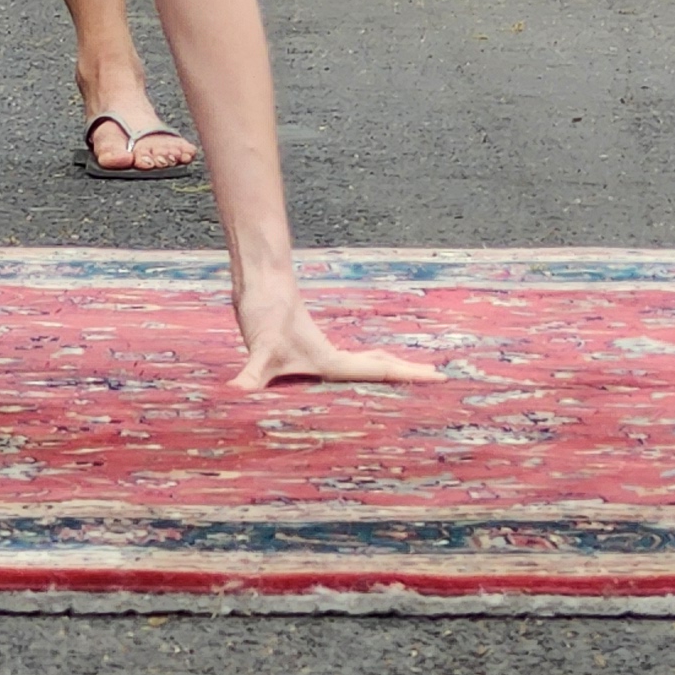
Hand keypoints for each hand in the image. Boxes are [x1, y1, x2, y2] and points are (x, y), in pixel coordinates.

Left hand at [227, 281, 438, 391]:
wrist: (258, 279)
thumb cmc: (263, 311)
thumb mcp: (260, 348)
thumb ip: (251, 375)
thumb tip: (235, 395)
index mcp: (330, 362)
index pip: (377, 370)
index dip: (408, 375)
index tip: (439, 377)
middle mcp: (330, 359)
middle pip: (377, 368)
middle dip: (406, 376)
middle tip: (438, 383)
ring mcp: (319, 355)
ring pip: (361, 368)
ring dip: (384, 374)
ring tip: (406, 385)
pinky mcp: (303, 353)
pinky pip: (339, 370)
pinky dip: (354, 377)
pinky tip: (348, 388)